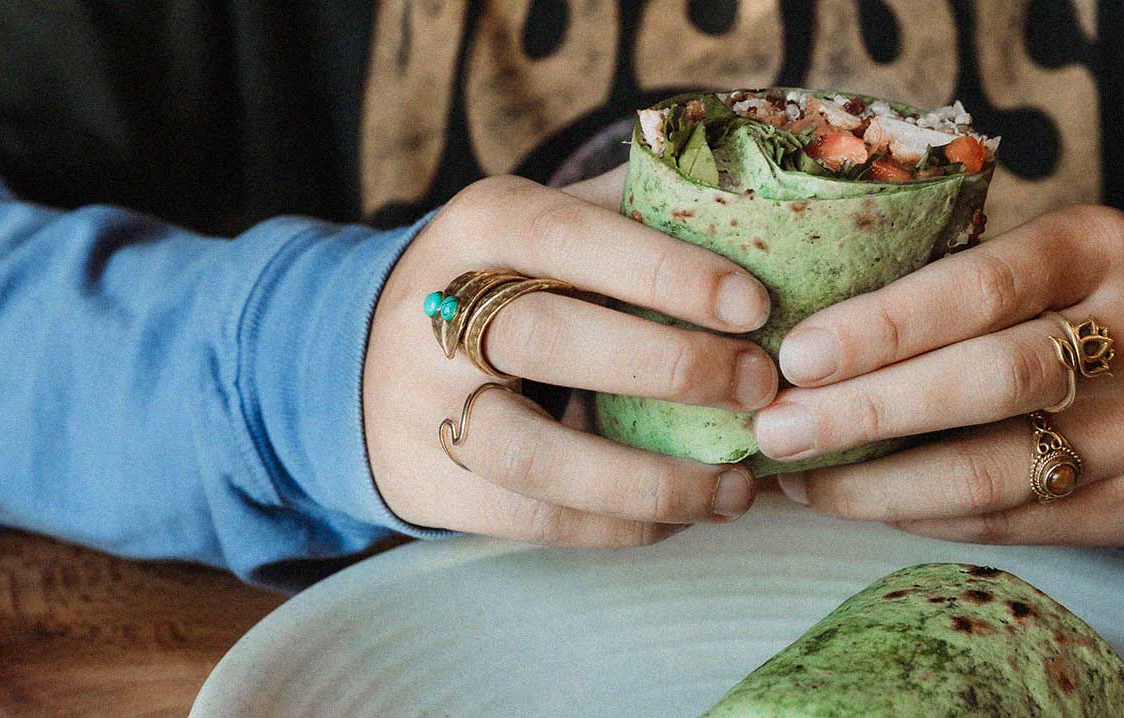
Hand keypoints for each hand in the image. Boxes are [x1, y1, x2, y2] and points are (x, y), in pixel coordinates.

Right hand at [363, 169, 779, 544]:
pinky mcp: (427, 482)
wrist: (365, 357)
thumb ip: (636, 206)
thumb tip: (755, 197)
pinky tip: (683, 516)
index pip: (571, 237)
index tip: (752, 305)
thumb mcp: (550, 222)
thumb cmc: (506, 280)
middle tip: (758, 385)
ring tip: (735, 488)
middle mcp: (438, 313)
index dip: (664, 271)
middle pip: (549, 341)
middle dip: (669, 366)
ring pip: (537, 454)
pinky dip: (619, 526)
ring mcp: (425, 406)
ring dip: (651, 480)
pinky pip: (532, 518)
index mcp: (482, 227)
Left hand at [755, 205, 1123, 545]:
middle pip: (985, 383)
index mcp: (1102, 251)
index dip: (882, 326)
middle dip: (864, 412)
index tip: (797, 355)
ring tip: (798, 478)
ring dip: (876, 484)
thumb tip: (807, 332)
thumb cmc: (1094, 302)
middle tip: (775, 428)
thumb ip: (959, 281)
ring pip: (991, 473)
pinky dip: (920, 515)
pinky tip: (860, 502)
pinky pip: (1008, 522)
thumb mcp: (1053, 257)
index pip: (981, 287)